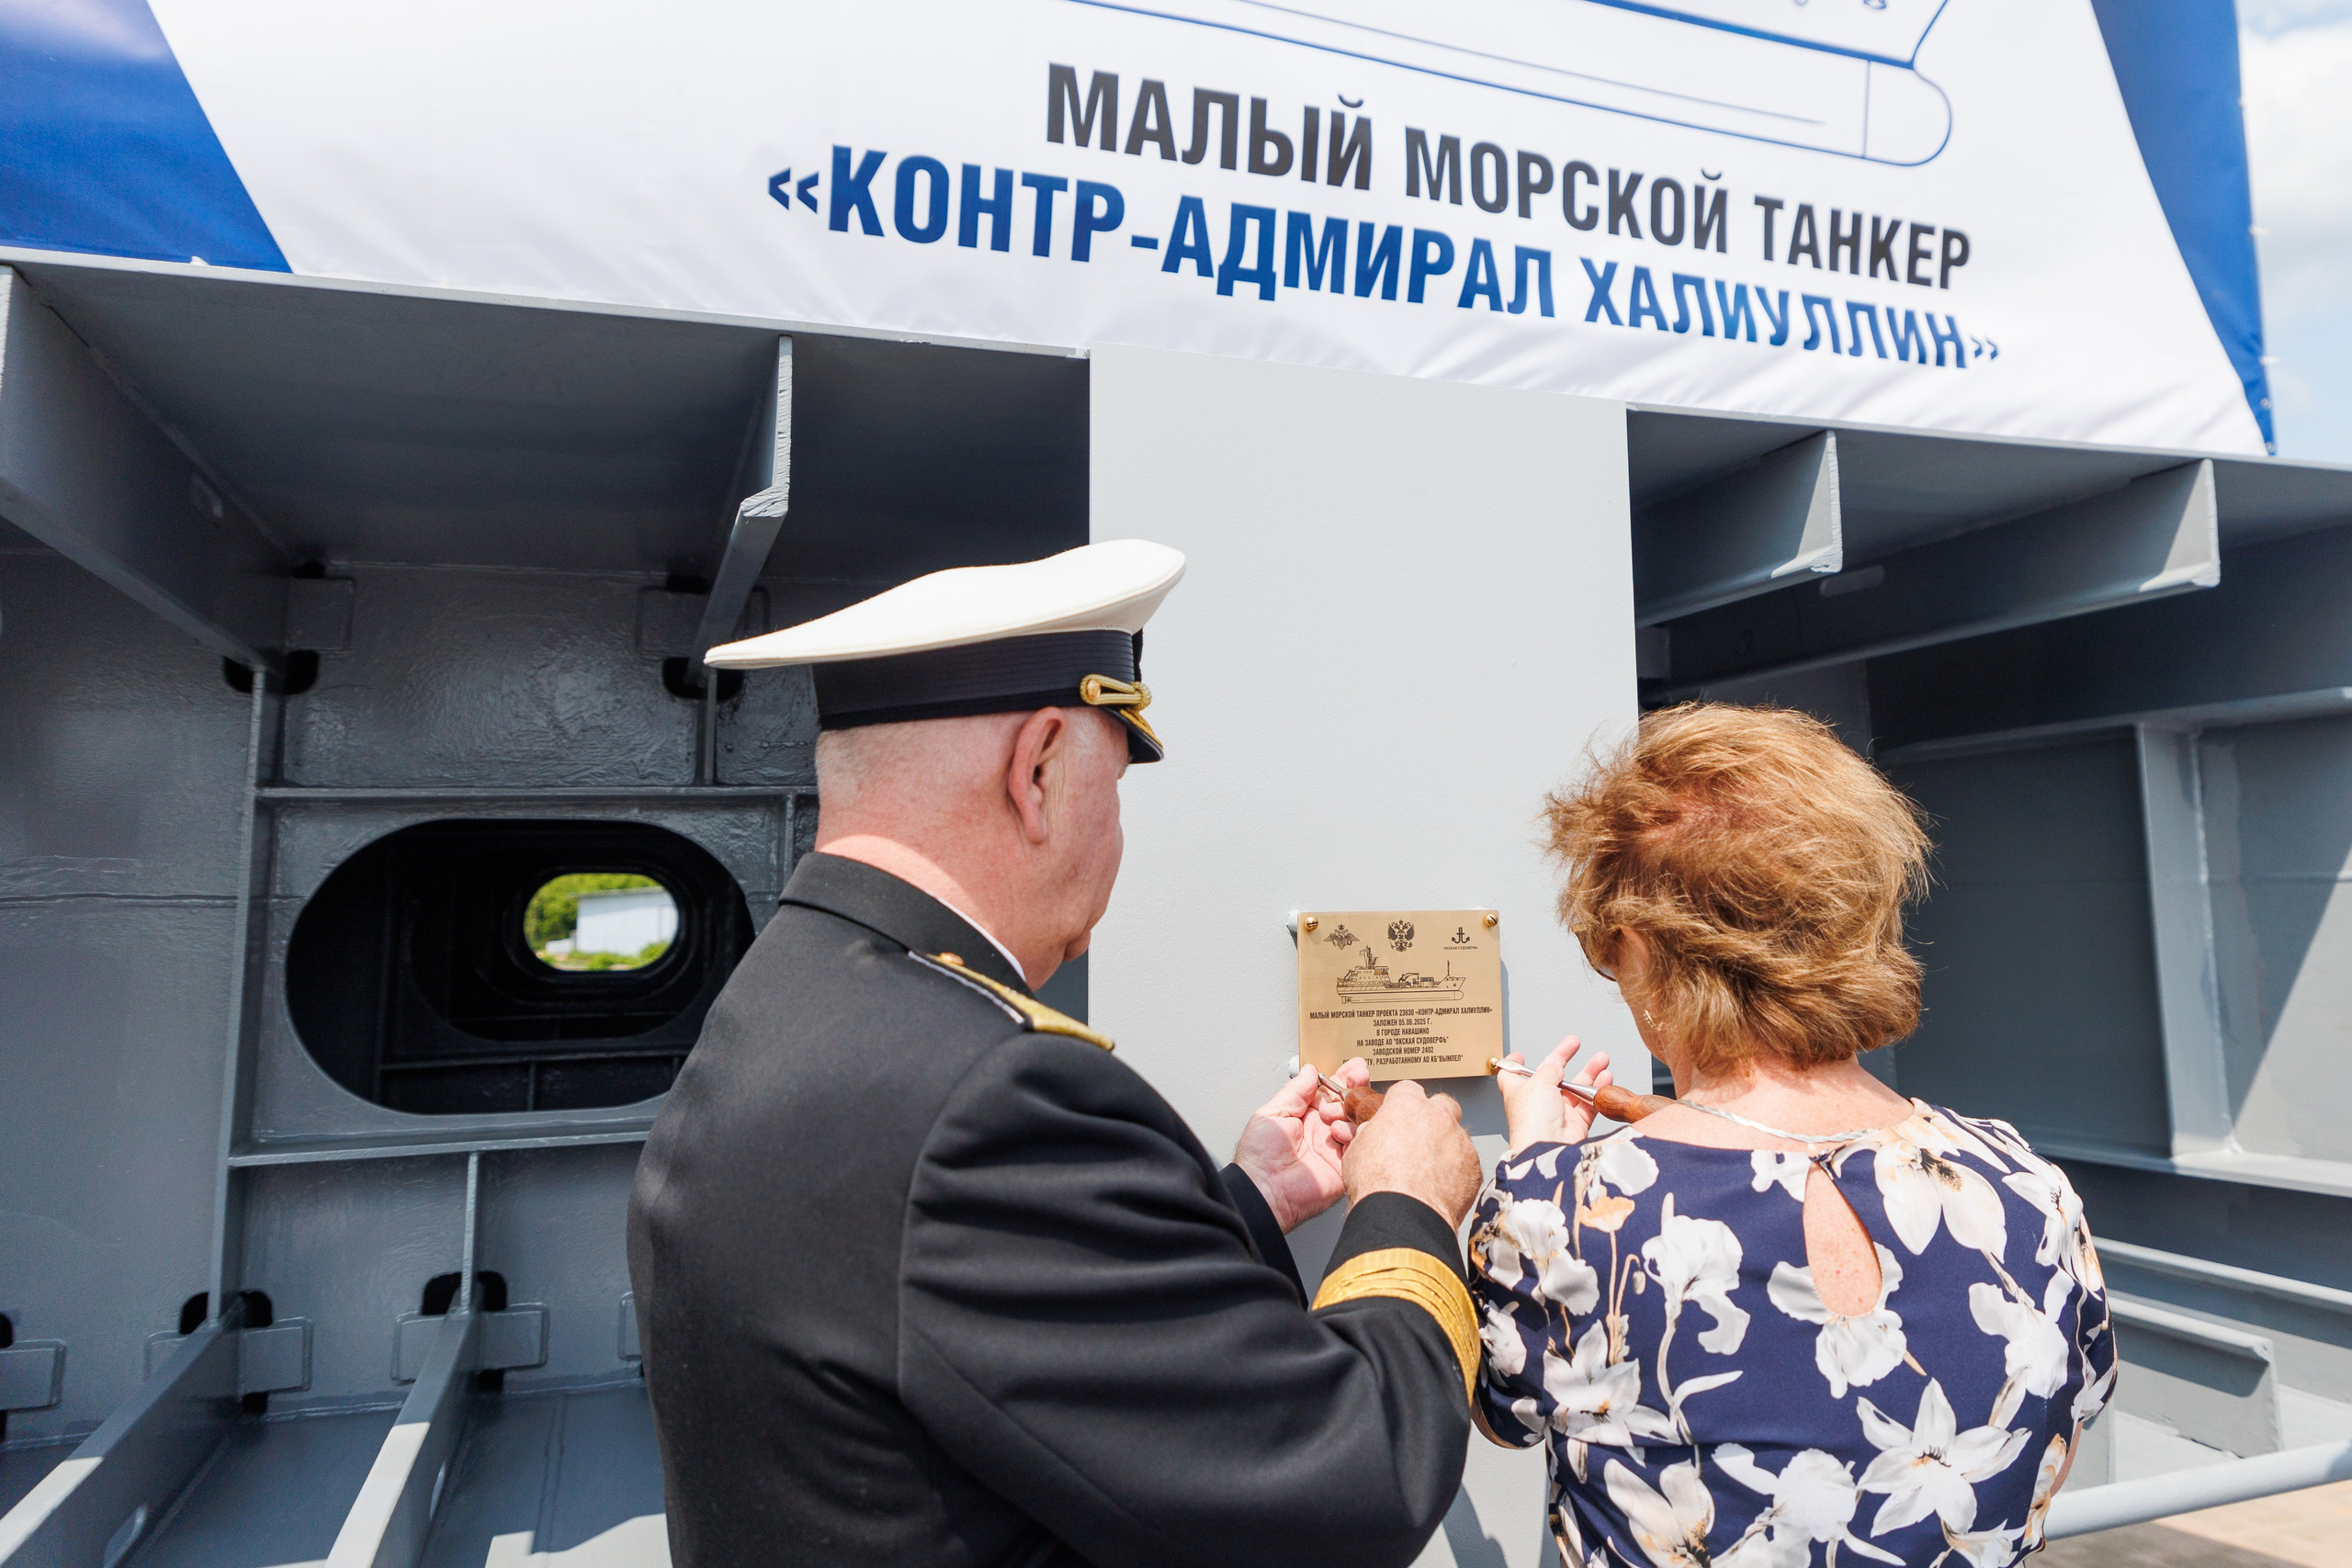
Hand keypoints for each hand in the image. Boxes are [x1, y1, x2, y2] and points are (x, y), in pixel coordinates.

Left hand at [1234, 1058, 1367, 1232]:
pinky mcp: (1344, 1166)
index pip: (1330, 1092)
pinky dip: (1353, 1134)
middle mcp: (1322, 1131)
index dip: (1344, 1078)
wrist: (1263, 1191)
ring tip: (1332, 1114)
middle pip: (1348, 1105)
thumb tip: (1311, 1071)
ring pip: (1356, 1122)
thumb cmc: (1259, 1157)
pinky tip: (1338, 1131)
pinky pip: (1359, 1146)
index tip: (1355, 1066)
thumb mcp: (1272, 1114)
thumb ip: (1294, 1092)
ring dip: (1349, 1111)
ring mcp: (1334, 1149)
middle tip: (1355, 1080)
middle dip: (1354, 1089)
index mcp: (1305, 1117)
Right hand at [1341, 1080, 1482, 1227]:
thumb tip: (1373, 1134)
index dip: (1402, 1103)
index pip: (1408, 1090)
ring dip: (1446, 1145)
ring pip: (1457, 1134)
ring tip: (1429, 1170)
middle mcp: (1438, 1117)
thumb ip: (1370, 1133)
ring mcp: (1460, 1141)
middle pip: (1442, 1104)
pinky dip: (1457, 1171)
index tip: (1399, 1115)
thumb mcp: (1357, 1150)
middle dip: (1433, 1117)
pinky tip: (1441, 1186)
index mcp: (1406, 1106)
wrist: (1403, 1217)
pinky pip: (1467, 1162)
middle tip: (1420, 1137)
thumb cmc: (1378, 1185)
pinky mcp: (1474, 1167)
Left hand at [1498, 1037, 1611, 1153]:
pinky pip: (1588, 1105)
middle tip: (1574, 1044)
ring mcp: (1556, 1113)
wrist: (1548, 1149)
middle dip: (1564, 1058)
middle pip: (1551, 1076)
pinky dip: (1598, 1093)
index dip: (1515, 1064)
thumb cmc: (1532, 1121)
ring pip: (1574, 1088)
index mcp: (1518, 1091)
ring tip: (1601, 1059)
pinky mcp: (1574, 1124)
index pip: (1512, 1076)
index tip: (1519, 1055)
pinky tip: (1605, 1080)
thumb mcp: (1538, 1083)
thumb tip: (1554, 1061)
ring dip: (1589, 1073)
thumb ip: (1549, 1069)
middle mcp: (1537, 1102)